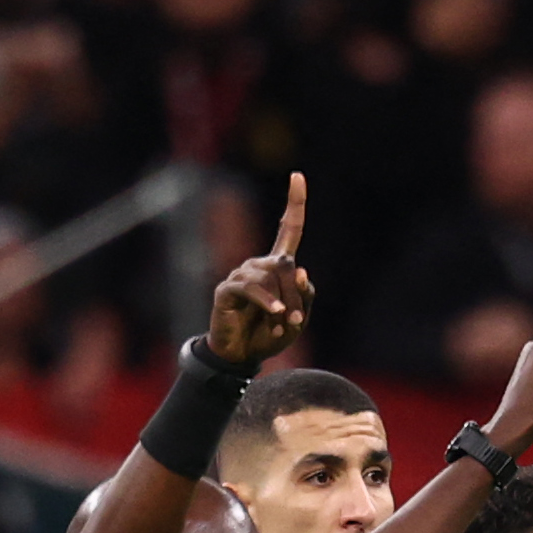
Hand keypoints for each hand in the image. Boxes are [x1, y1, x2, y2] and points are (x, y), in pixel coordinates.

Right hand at [206, 171, 311, 368]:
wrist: (241, 356)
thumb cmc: (269, 335)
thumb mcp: (297, 320)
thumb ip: (304, 297)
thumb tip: (300, 270)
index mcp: (278, 267)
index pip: (288, 228)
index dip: (295, 203)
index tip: (297, 176)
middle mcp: (260, 264)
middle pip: (286, 266)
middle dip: (295, 295)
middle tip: (294, 322)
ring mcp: (242, 274)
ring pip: (271, 280)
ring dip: (281, 305)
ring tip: (279, 326)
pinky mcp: (228, 288)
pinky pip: (251, 289)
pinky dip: (266, 302)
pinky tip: (274, 314)